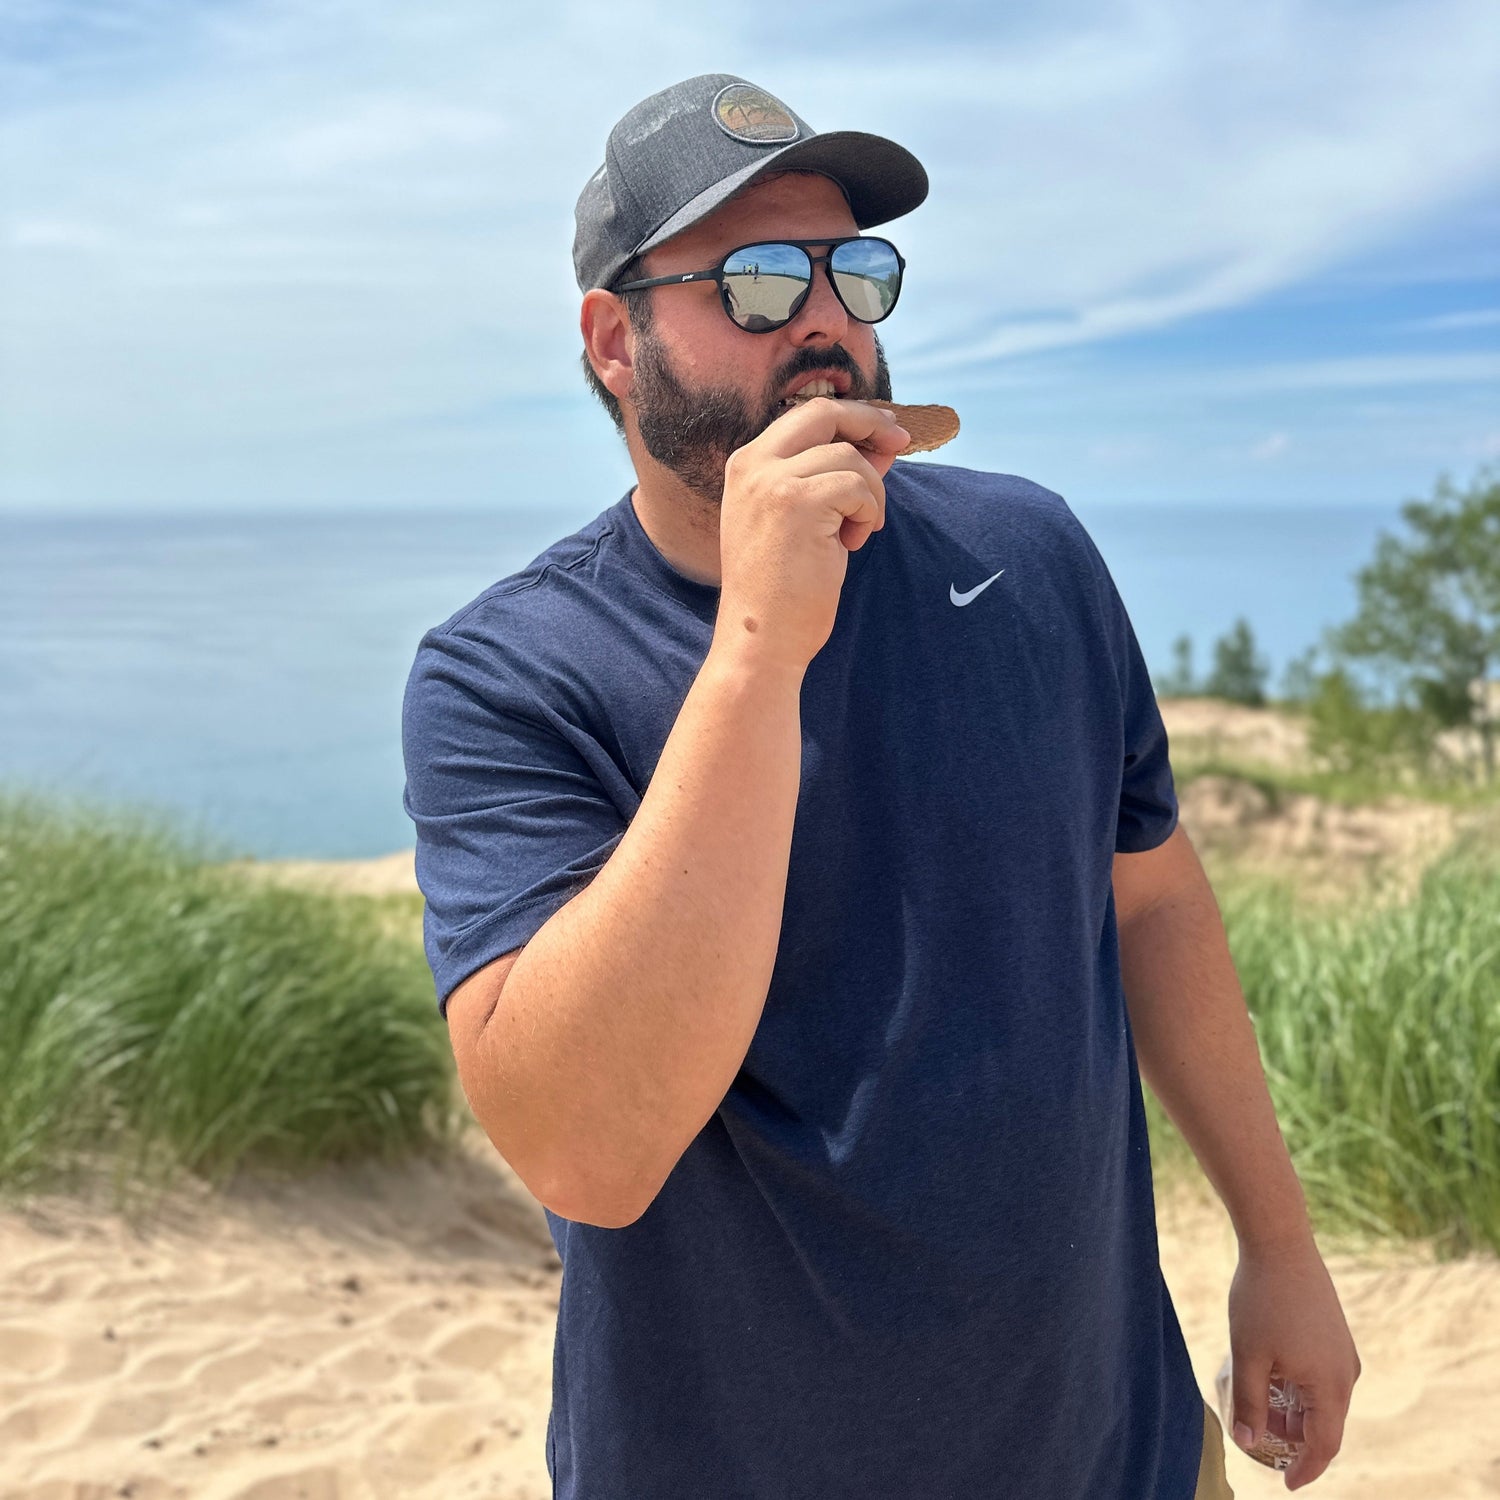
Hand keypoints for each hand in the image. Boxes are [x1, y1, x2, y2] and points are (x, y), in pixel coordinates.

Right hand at [713, 397, 908, 675]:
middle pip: (824, 414)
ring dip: (870, 494)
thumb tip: (882, 444)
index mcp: (746, 465)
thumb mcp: (807, 519)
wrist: (762, 637)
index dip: (852, 418)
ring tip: (856, 533)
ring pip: (848, 457)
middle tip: (900, 442)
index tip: (885, 430)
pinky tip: (852, 543)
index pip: (806, 416)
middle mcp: (752, 465)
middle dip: (870, 422)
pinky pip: (857, 486)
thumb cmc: (783, 588)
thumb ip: (834, 477)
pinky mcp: (797, 503)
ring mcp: (771, 482)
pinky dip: (867, 512)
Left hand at [1227, 1235, 1361, 1489]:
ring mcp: (1343, 1350)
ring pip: (1321, 1397)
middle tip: (1260, 1439)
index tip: (1287, 1485)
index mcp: (1331, 1385)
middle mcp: (1346, 1372)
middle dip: (1294, 1438)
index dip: (1306, 1468)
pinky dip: (1298, 1386)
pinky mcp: (1334, 1333)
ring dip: (1294, 1409)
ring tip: (1259, 1404)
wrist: (1280, 1242)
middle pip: (1324, 1422)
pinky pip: (1320, 1374)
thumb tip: (1248, 1442)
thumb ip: (1249, 1402)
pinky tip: (1270, 1374)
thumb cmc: (1261, 1299)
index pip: (1325, 1444)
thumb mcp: (1247, 1354)